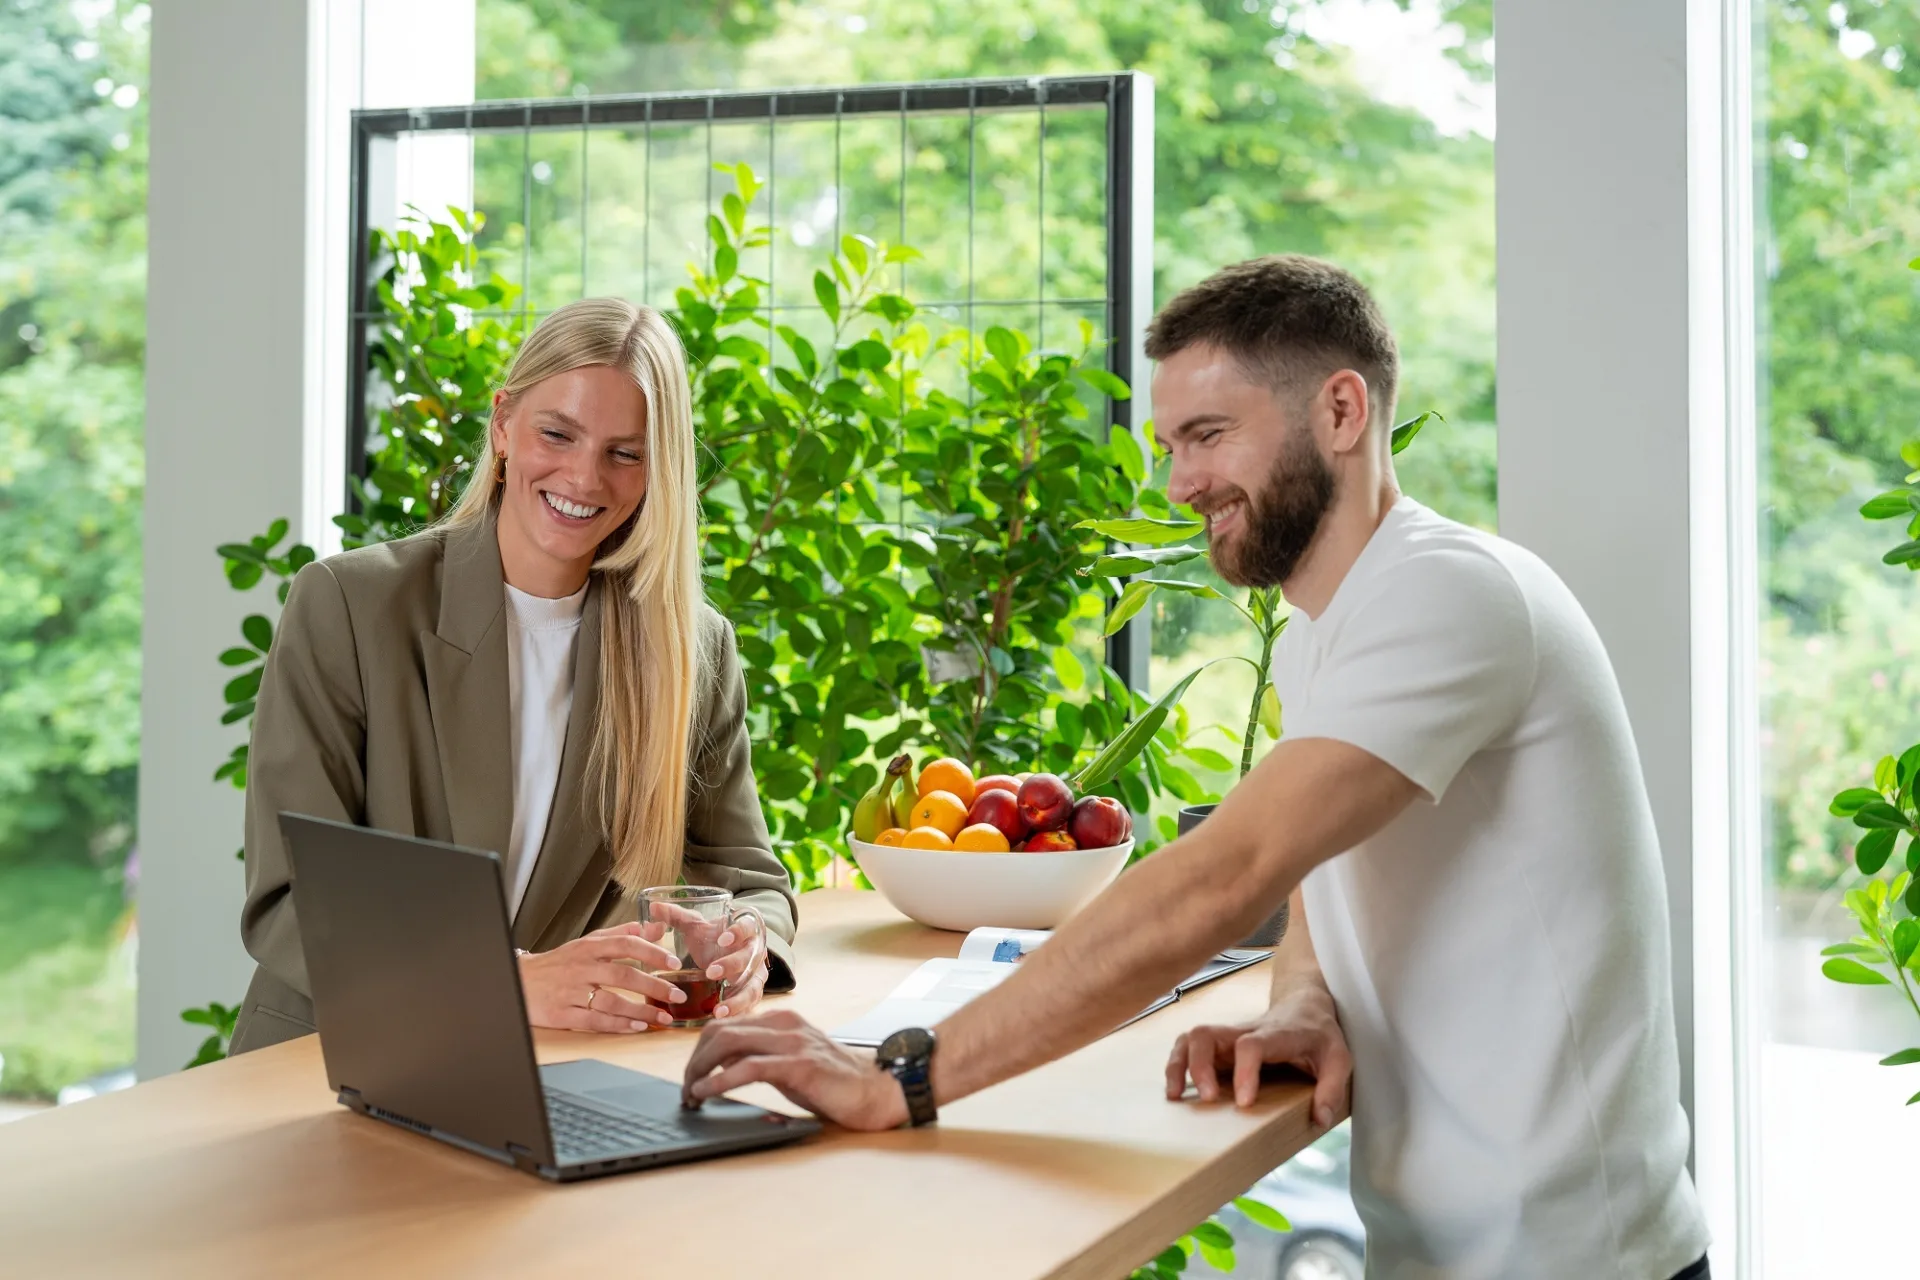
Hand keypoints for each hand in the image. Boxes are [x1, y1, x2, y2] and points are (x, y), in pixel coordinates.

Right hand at [519, 922, 685, 1032]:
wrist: (519, 981)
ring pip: (612, 1001)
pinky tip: (636, 1027)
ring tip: (663, 1017)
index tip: (674, 962)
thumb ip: (623, 934)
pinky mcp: (562, 1014)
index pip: (626, 944)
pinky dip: (618, 1025)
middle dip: (654, 986)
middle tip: (677, 995)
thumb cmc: (559, 963)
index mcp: (590, 947)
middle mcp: (582, 967)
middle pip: (623, 975)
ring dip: (641, 1011)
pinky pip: (595, 1021)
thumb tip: (657, 926)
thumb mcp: (588, 942)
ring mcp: (571, 992)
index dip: (652, 953)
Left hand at [644, 900, 769, 1018]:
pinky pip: (748, 1007)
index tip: (722, 938)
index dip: (738, 932)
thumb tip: (653, 906)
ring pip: (753, 988)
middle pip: (751, 959)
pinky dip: (736, 1015)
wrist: (731, 953)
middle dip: (732, 965)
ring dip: (737, 1000)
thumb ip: (676, 917)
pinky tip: (720, 1021)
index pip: (748, 927)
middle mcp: (756, 953)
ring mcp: (756, 976)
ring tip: (718, 1011)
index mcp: (746, 931)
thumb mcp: (697, 926)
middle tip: (712, 972)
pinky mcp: (752, 995)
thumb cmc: (713, 938)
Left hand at [681, 1007, 907, 1130]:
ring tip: (690, 1094)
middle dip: (693, 1060)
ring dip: (699, 1070)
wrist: (879, 1089)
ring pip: (727, 1042)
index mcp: (781, 1021)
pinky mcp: (799, 1064)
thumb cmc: (836, 1084)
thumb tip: (722, 1071)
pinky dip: (718, 1081)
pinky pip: (747, 1067)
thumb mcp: (792, 1065)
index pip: (726, 1025)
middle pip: (719, 1030)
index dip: (700, 1051)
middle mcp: (784, 1024)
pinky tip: (706, 1094)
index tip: (690, 1078)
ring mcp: (792, 1041)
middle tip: (685, 1089)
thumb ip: (762, 1059)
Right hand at [1165, 980, 1350, 1129]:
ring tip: (1177, 1096)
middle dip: (1199, 1067)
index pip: (1251, 1045)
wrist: (1305, 1006)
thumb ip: (1332, 1088)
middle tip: (1208, 1099)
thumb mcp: (1340, 1059)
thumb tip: (1319, 1119)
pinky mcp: (1219, 1045)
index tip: (1244, 1102)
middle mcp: (1245, 1031)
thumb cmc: (1320, 1035)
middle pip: (1207, 1034)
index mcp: (1276, 1035)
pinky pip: (1188, 1047)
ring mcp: (1229, 1036)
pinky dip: (1176, 1066)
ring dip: (1178, 1064)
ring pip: (1191, 1038)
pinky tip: (1177, 1092)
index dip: (1244, 1071)